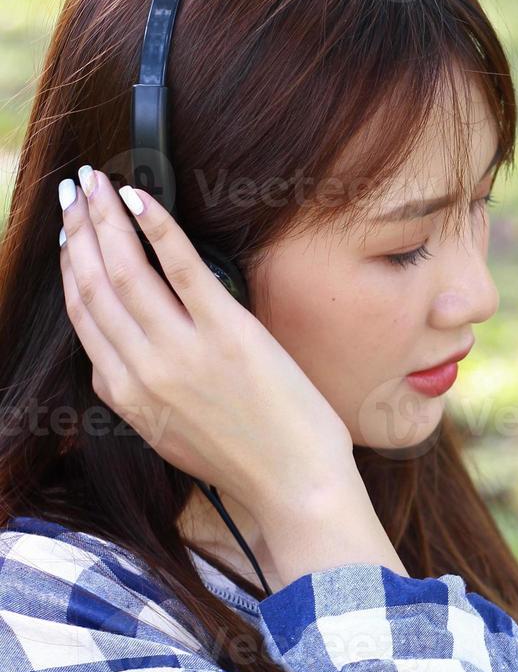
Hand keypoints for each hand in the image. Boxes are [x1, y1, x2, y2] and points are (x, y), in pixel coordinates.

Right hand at [57, 168, 353, 521]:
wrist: (295, 487)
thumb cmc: (246, 463)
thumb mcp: (172, 437)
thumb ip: (144, 395)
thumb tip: (132, 356)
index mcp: (126, 395)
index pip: (83, 316)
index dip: (70, 267)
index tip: (68, 235)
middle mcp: (143, 369)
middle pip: (94, 285)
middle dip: (79, 230)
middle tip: (74, 191)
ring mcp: (183, 350)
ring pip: (125, 270)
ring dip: (106, 219)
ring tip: (97, 184)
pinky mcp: (229, 334)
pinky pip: (182, 268)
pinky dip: (157, 227)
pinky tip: (142, 199)